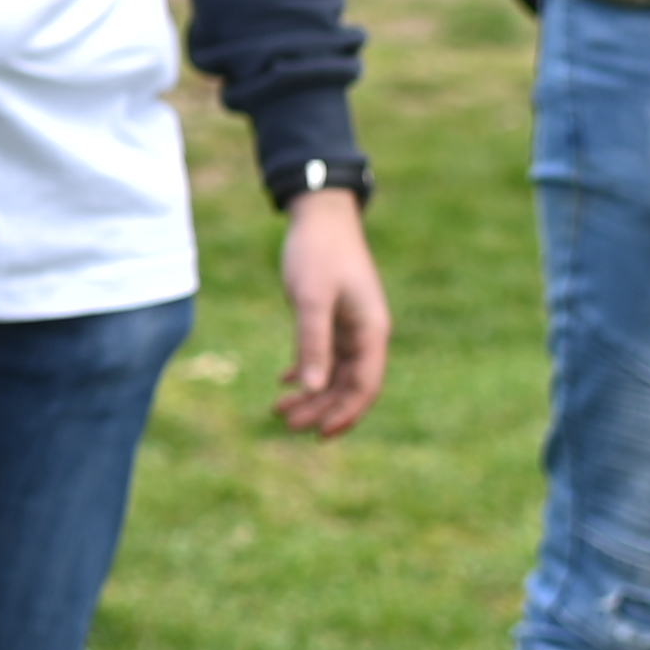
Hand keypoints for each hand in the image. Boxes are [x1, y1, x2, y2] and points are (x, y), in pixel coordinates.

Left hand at [272, 187, 387, 435]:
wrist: (319, 215)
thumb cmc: (318, 252)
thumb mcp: (311, 297)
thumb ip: (312, 342)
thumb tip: (312, 389)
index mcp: (371, 331)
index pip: (365, 385)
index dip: (346, 412)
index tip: (320, 434)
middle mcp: (365, 333)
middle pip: (348, 385)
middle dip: (320, 408)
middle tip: (284, 424)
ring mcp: (350, 326)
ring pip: (334, 373)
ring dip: (311, 393)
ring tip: (279, 410)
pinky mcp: (333, 318)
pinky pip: (324, 355)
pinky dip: (306, 370)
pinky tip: (284, 380)